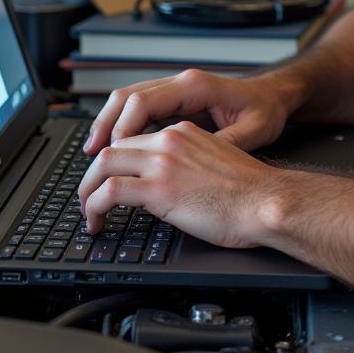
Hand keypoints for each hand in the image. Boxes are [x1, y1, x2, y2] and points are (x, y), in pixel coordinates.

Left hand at [78, 119, 283, 246]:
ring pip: (103, 165)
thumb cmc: (250, 193)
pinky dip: (94, 207)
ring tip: (88, 213)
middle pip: (112, 148)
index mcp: (183, 131)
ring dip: (88, 191)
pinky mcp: (159, 188)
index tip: (108, 180)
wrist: (265, 202)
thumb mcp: (215, 162)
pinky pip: (110, 192)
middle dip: (93, 175)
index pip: (134, 138)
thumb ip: (189, 163)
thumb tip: (172, 183)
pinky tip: (96, 222)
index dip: (115, 162)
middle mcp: (169, 140)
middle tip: (89, 197)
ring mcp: (162, 162)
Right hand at [83, 68, 294, 155]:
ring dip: (109, 123)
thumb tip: (198, 163)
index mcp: (195, 86)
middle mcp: (181, 83)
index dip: (124, 128)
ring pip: (129, 99)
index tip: (113, 154)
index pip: (144, 101)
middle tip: (90, 154)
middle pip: (128, 96)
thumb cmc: (266, 111)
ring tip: (94, 151)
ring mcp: (177, 89)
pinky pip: (141, 108)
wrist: (276, 96)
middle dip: (105, 124)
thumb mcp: (252, 131)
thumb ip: (223, 143)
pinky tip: (116, 146)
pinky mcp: (177, 100)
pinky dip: (123, 124)